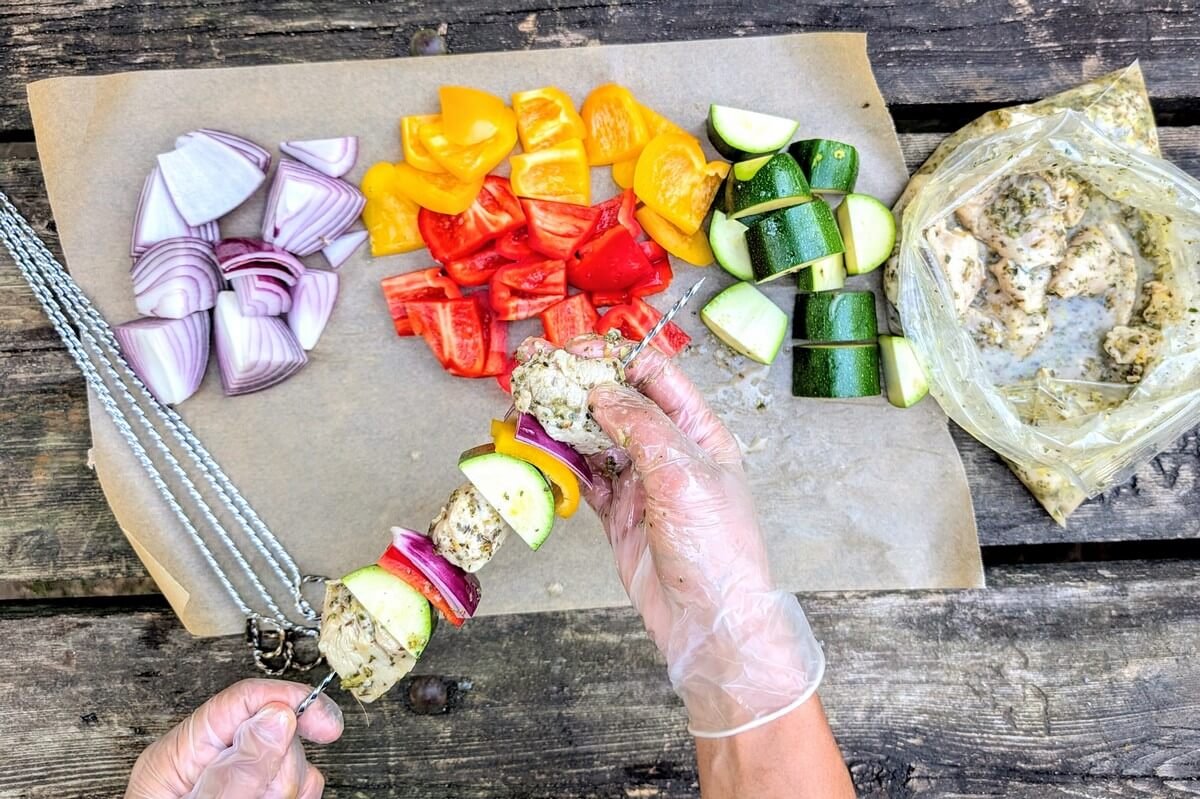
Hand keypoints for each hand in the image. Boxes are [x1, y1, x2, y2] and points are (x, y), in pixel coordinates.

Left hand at [125, 678, 343, 798]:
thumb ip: (237, 771)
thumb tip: (276, 717)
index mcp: (178, 757)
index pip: (242, 701)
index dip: (290, 702)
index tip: (328, 727)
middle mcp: (204, 763)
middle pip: (272, 730)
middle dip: (286, 767)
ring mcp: (230, 782)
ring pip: (288, 760)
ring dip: (289, 789)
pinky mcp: (251, 795)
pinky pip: (291, 785)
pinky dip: (294, 796)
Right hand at [563, 336, 825, 737]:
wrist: (710, 622)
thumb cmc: (718, 550)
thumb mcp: (684, 475)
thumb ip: (642, 427)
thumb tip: (603, 391)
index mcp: (698, 432)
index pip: (655, 376)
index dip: (615, 358)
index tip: (576, 352)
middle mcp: (669, 451)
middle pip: (619, 402)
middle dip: (580, 383)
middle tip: (539, 369)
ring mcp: (642, 483)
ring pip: (596, 438)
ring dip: (564, 421)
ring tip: (528, 403)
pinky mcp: (619, 515)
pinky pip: (586, 478)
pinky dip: (562, 464)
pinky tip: (540, 450)